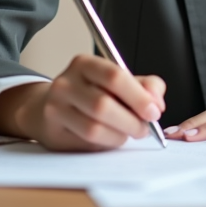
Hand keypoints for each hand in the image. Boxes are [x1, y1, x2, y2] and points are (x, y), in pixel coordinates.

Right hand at [0, 54, 165, 150]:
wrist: (48, 108)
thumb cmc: (91, 93)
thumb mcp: (118, 83)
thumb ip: (144, 86)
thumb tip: (157, 103)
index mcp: (85, 64)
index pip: (114, 76)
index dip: (138, 96)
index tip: (154, 112)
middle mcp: (66, 82)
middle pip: (103, 105)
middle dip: (131, 121)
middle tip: (144, 129)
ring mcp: (56, 107)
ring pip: (94, 127)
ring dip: (120, 135)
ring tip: (127, 133)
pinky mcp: (52, 130)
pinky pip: (85, 142)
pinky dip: (106, 143)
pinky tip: (111, 138)